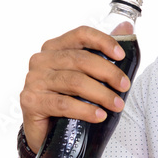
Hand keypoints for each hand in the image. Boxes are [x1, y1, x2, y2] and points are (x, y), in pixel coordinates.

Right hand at [20, 26, 130, 146]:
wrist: (44, 131)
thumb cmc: (67, 98)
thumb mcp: (85, 75)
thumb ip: (102, 51)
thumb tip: (126, 26)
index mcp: (54, 47)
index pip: (81, 34)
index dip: (103, 41)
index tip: (121, 56)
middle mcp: (41, 60)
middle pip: (80, 59)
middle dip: (108, 73)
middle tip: (124, 86)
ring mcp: (34, 80)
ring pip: (74, 82)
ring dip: (101, 94)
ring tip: (117, 105)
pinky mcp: (31, 101)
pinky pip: (64, 104)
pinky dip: (85, 110)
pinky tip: (99, 115)